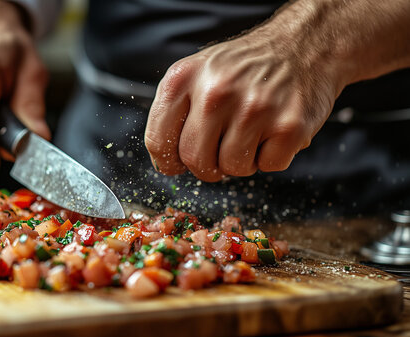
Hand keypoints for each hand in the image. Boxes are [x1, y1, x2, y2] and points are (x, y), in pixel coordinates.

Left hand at [145, 11, 343, 181]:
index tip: (177, 164)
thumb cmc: (244, 67)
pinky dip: (271, 157)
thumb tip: (166, 161)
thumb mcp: (197, 73)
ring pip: (232, 168)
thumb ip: (175, 112)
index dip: (167, 162)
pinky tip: (273, 130)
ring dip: (241, 160)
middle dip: (207, 165)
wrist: (303, 45)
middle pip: (194, 160)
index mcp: (184, 78)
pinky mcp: (289, 126)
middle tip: (220, 150)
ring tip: (251, 132)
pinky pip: (268, 167)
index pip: (158, 140)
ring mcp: (254, 108)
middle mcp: (216, 91)